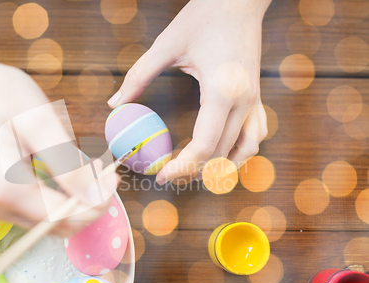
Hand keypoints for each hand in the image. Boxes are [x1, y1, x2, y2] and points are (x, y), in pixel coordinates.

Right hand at [0, 5, 116, 235]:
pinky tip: (69, 174)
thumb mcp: (41, 124)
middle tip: (105, 172)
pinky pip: (39, 211)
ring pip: (51, 221)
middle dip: (88, 203)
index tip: (113, 176)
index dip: (96, 202)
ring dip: (76, 201)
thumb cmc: (2, 97)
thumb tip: (97, 197)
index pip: (63, 217)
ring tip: (90, 170)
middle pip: (58, 225)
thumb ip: (68, 167)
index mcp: (5, 189)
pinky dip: (61, 198)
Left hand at [108, 0, 270, 184]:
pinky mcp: (257, 96)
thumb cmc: (204, 17)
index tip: (161, 175)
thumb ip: (138, 75)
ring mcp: (255, 100)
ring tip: (194, 173)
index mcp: (222, 91)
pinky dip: (240, 152)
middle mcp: (244, 101)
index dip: (182, 166)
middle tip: (167, 175)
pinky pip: (255, 135)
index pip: (205, 145)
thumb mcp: (167, 45)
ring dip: (220, 167)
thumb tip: (115, 103)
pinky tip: (223, 156)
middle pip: (221, 153)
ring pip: (244, 150)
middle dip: (193, 171)